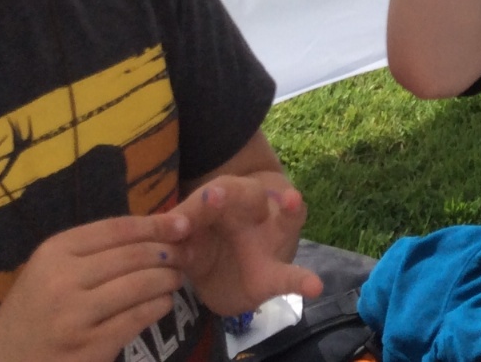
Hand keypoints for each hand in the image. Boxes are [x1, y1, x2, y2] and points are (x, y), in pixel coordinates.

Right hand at [0, 215, 190, 361]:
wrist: (4, 358)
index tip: (184, 223)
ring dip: (168, 278)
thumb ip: (96, 248)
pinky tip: (163, 302)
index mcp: (55, 251)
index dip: (156, 224)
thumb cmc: (37, 307)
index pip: (117, 229)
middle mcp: (63, 279)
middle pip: (133, 256)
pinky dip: (158, 306)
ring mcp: (75, 316)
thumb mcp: (53, 266)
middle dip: (168, 252)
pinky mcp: (89, 347)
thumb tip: (157, 227)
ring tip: (177, 277)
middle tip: (187, 253)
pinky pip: (137, 318)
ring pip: (140, 285)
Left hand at [170, 174, 322, 315]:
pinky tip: (314, 286)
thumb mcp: (189, 233)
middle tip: (215, 195)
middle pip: (249, 194)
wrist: (227, 272)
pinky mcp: (274, 274)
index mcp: (225, 200)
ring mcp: (270, 240)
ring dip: (289, 209)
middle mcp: (253, 213)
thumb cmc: (206, 239)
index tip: (188, 209)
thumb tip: (166, 233)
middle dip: (234, 194)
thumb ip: (179, 231)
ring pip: (285, 218)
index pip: (214, 193)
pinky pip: (290, 276)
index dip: (200, 200)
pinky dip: (301, 281)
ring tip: (293, 200)